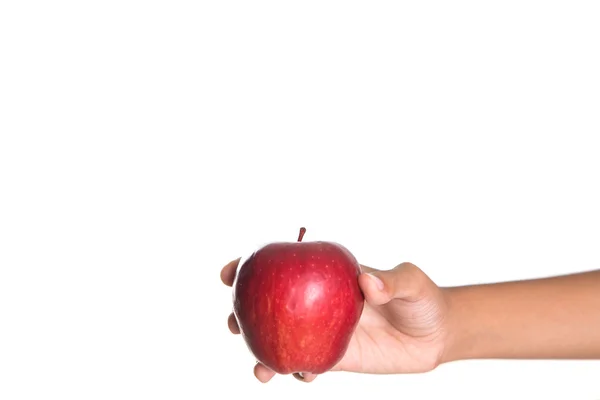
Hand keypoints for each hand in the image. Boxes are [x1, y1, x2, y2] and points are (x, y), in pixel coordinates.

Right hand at [221, 259, 450, 382]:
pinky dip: (298, 371)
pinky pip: (309, 364)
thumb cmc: (423, 299)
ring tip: (260, 368)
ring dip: (264, 352)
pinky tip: (300, 375)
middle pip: (273, 304)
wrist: (435, 335)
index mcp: (327, 275)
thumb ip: (391, 280)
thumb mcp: (412, 283)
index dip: (254, 266)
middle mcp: (318, 302)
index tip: (232, 272)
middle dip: (245, 312)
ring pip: (284, 339)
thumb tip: (367, 283)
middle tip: (232, 322)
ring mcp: (323, 331)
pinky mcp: (336, 358)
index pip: (286, 265)